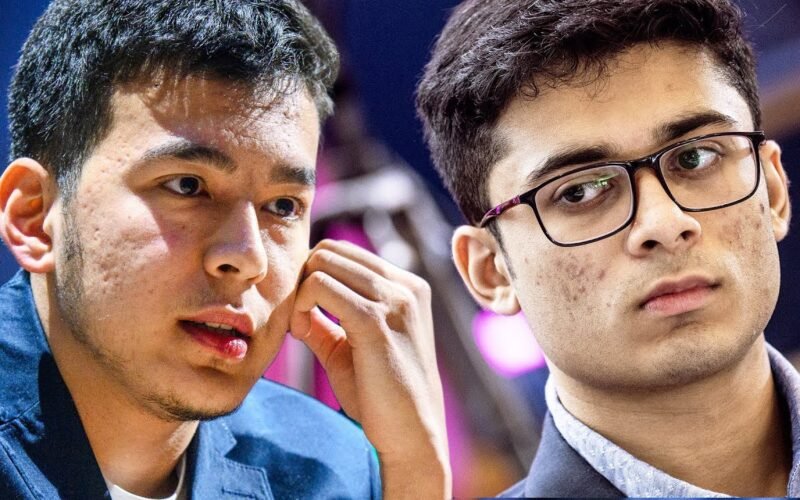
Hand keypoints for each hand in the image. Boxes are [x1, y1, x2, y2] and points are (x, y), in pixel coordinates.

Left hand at [290, 239, 450, 498]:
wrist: (412, 436)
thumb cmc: (383, 397)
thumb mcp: (354, 350)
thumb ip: (329, 322)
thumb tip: (298, 304)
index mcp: (407, 287)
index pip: (345, 253)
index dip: (315, 276)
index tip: (307, 313)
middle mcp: (405, 286)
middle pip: (330, 250)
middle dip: (304, 279)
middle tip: (300, 319)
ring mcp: (395, 300)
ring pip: (323, 263)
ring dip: (301, 293)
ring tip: (301, 329)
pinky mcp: (376, 321)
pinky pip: (321, 287)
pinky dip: (302, 306)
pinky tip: (301, 332)